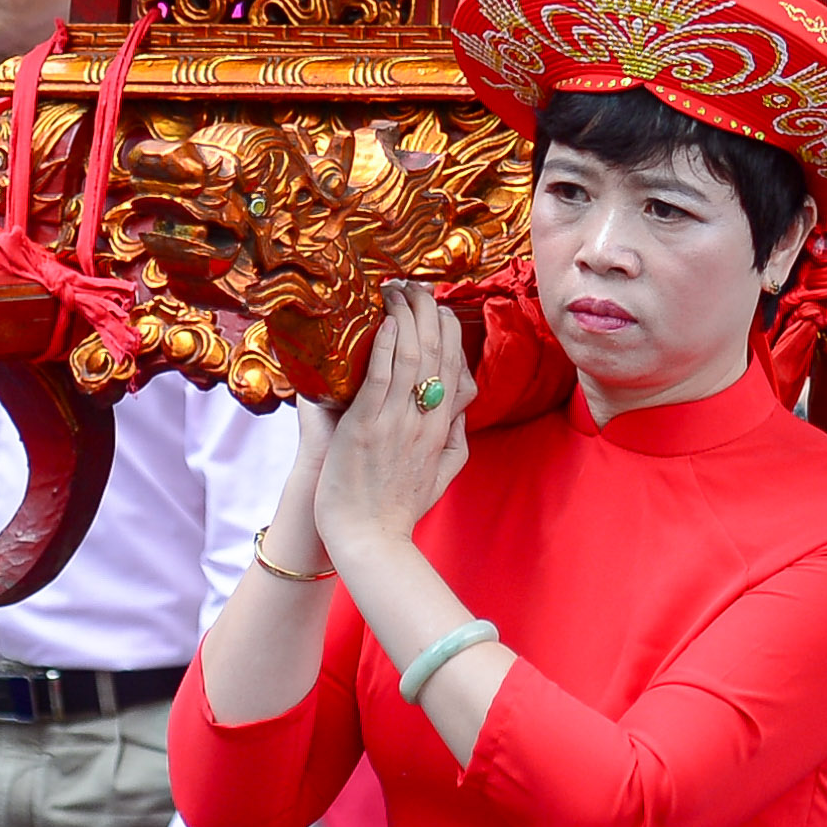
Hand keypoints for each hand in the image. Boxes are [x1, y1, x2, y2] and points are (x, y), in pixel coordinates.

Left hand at [314, 279, 475, 557]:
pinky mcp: (366, 426)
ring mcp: (396, 421)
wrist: (369, 539)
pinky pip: (380, 377)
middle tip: (414, 287)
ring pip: (410, 357)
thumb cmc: (398, 510)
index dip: (447, 333)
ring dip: (405, 317)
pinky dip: (384, 345)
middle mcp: (425, 420)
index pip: (454, 368)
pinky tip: (384, 322)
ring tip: (397, 290)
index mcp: (442, 429)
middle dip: (428, 313)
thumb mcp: (443, 475)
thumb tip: (459, 413)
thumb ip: (454, 441)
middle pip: (435, 354)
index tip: (436, 309)